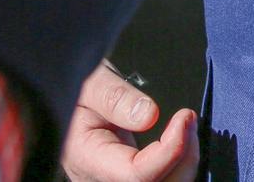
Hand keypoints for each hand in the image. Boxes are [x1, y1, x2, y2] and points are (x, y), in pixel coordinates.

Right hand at [62, 62, 198, 181]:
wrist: (66, 97)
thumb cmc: (74, 88)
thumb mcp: (89, 82)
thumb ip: (114, 97)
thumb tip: (149, 116)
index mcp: (86, 158)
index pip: (136, 175)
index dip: (169, 151)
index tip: (184, 118)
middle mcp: (101, 179)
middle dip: (183, 157)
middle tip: (187, 118)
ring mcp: (115, 181)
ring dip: (185, 160)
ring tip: (185, 125)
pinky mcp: (128, 177)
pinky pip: (162, 179)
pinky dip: (179, 162)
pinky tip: (179, 138)